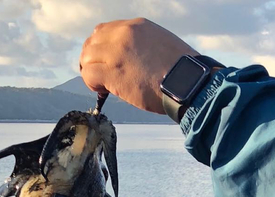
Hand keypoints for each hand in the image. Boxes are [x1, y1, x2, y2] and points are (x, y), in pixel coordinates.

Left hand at [80, 18, 198, 113]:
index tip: (105, 62)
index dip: (100, 49)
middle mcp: (124, 34)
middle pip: (92, 42)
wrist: (188, 83)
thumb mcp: (160, 46)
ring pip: (86, 58)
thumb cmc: (180, 73)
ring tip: (103, 85)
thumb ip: (140, 47)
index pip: (104, 31)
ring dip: (91, 72)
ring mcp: (116, 52)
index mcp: (137, 26)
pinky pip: (88, 75)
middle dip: (92, 60)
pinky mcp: (113, 72)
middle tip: (100, 76)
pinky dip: (92, 84)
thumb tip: (127, 62)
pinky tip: (104, 91)